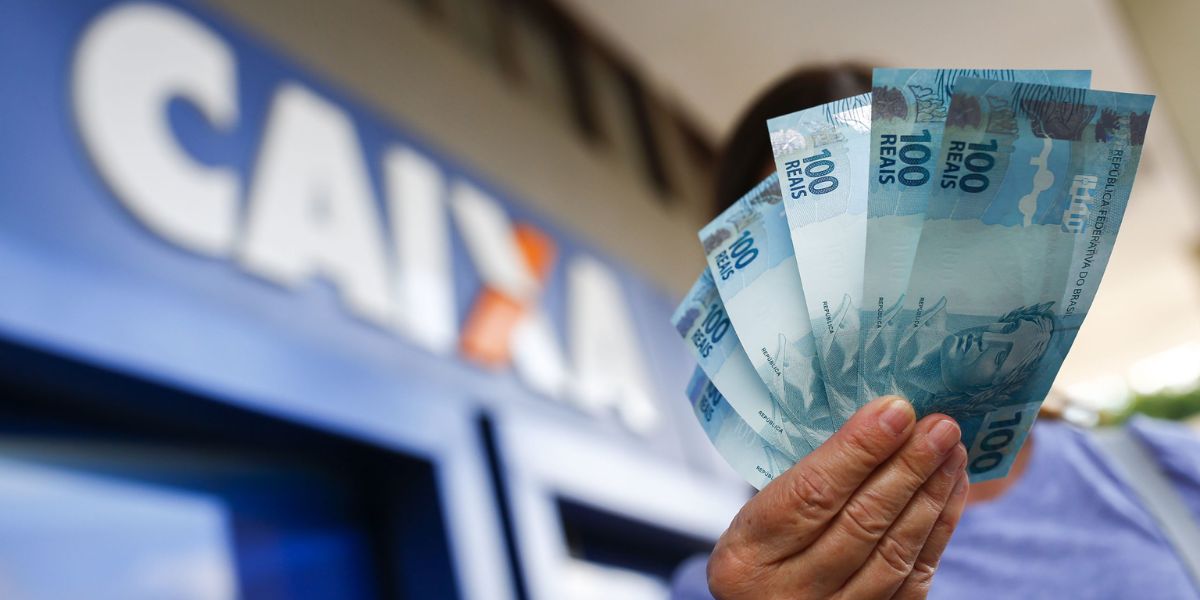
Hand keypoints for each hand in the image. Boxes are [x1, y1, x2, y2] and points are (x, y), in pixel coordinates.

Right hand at [707, 397, 968, 599]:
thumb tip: (874, 422)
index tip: (895, 411)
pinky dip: (938, 530)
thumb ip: (801, 486)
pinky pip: (915, 578)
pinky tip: (950, 492)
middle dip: (907, 467)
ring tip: (951, 451)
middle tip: (940, 425)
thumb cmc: (761, 557)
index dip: (857, 450)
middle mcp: (787, 593)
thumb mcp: (755, 522)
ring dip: (930, 495)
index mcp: (747, 557)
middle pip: (859, 522)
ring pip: (894, 552)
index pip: (810, 495)